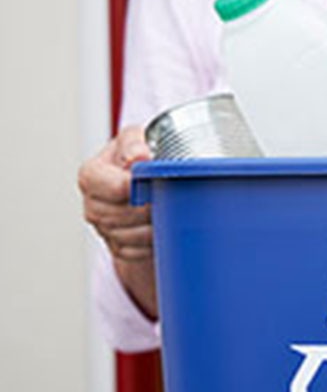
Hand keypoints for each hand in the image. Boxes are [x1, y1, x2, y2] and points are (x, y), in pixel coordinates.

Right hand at [79, 126, 157, 317]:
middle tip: (169, 200)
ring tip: (169, 214)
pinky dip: (150, 244)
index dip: (128, 187)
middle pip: (118, 214)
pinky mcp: (118, 248)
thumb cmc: (142, 156)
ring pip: (127, 237)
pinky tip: (162, 230)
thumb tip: (138, 155)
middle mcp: (93, 203)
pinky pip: (133, 253)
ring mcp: (104, 229)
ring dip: (151, 227)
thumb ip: (134, 143)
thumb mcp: (137, 138)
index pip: (104, 186)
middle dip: (145, 208)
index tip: (149, 184)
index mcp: (92, 175)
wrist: (149, 180)